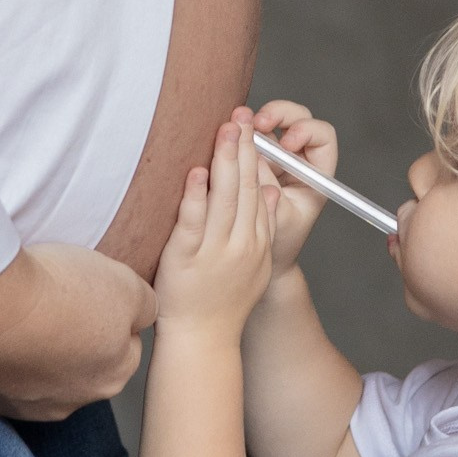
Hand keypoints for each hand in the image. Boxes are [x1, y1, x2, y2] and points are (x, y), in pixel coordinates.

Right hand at [0, 243, 153, 421]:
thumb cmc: (57, 293)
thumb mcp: (126, 284)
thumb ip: (143, 304)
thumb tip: (143, 312)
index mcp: (112, 376)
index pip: (125, 346)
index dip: (109, 315)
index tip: (90, 295)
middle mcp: (72, 401)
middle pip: (81, 365)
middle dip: (72, 338)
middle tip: (54, 301)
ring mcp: (25, 406)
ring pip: (36, 374)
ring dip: (32, 350)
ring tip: (18, 313)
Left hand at [153, 120, 279, 337]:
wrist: (203, 340)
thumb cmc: (222, 300)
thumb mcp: (253, 264)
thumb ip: (261, 226)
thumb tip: (271, 188)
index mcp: (258, 242)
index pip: (260, 190)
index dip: (258, 156)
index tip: (253, 127)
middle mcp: (241, 244)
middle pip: (246, 188)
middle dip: (244, 148)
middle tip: (240, 115)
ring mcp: (214, 251)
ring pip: (223, 199)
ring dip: (224, 161)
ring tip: (225, 130)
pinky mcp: (186, 259)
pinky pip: (192, 222)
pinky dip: (195, 195)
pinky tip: (196, 172)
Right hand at [249, 99, 338, 275]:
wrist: (263, 261)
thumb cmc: (279, 243)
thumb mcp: (276, 217)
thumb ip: (266, 185)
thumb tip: (252, 150)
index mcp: (316, 174)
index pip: (322, 137)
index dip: (306, 132)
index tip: (287, 144)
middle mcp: (298, 161)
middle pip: (296, 118)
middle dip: (278, 114)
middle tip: (258, 123)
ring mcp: (275, 158)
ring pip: (269, 123)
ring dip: (254, 121)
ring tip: (236, 129)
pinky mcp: (253, 160)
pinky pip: (248, 137)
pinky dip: (238, 135)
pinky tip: (224, 141)